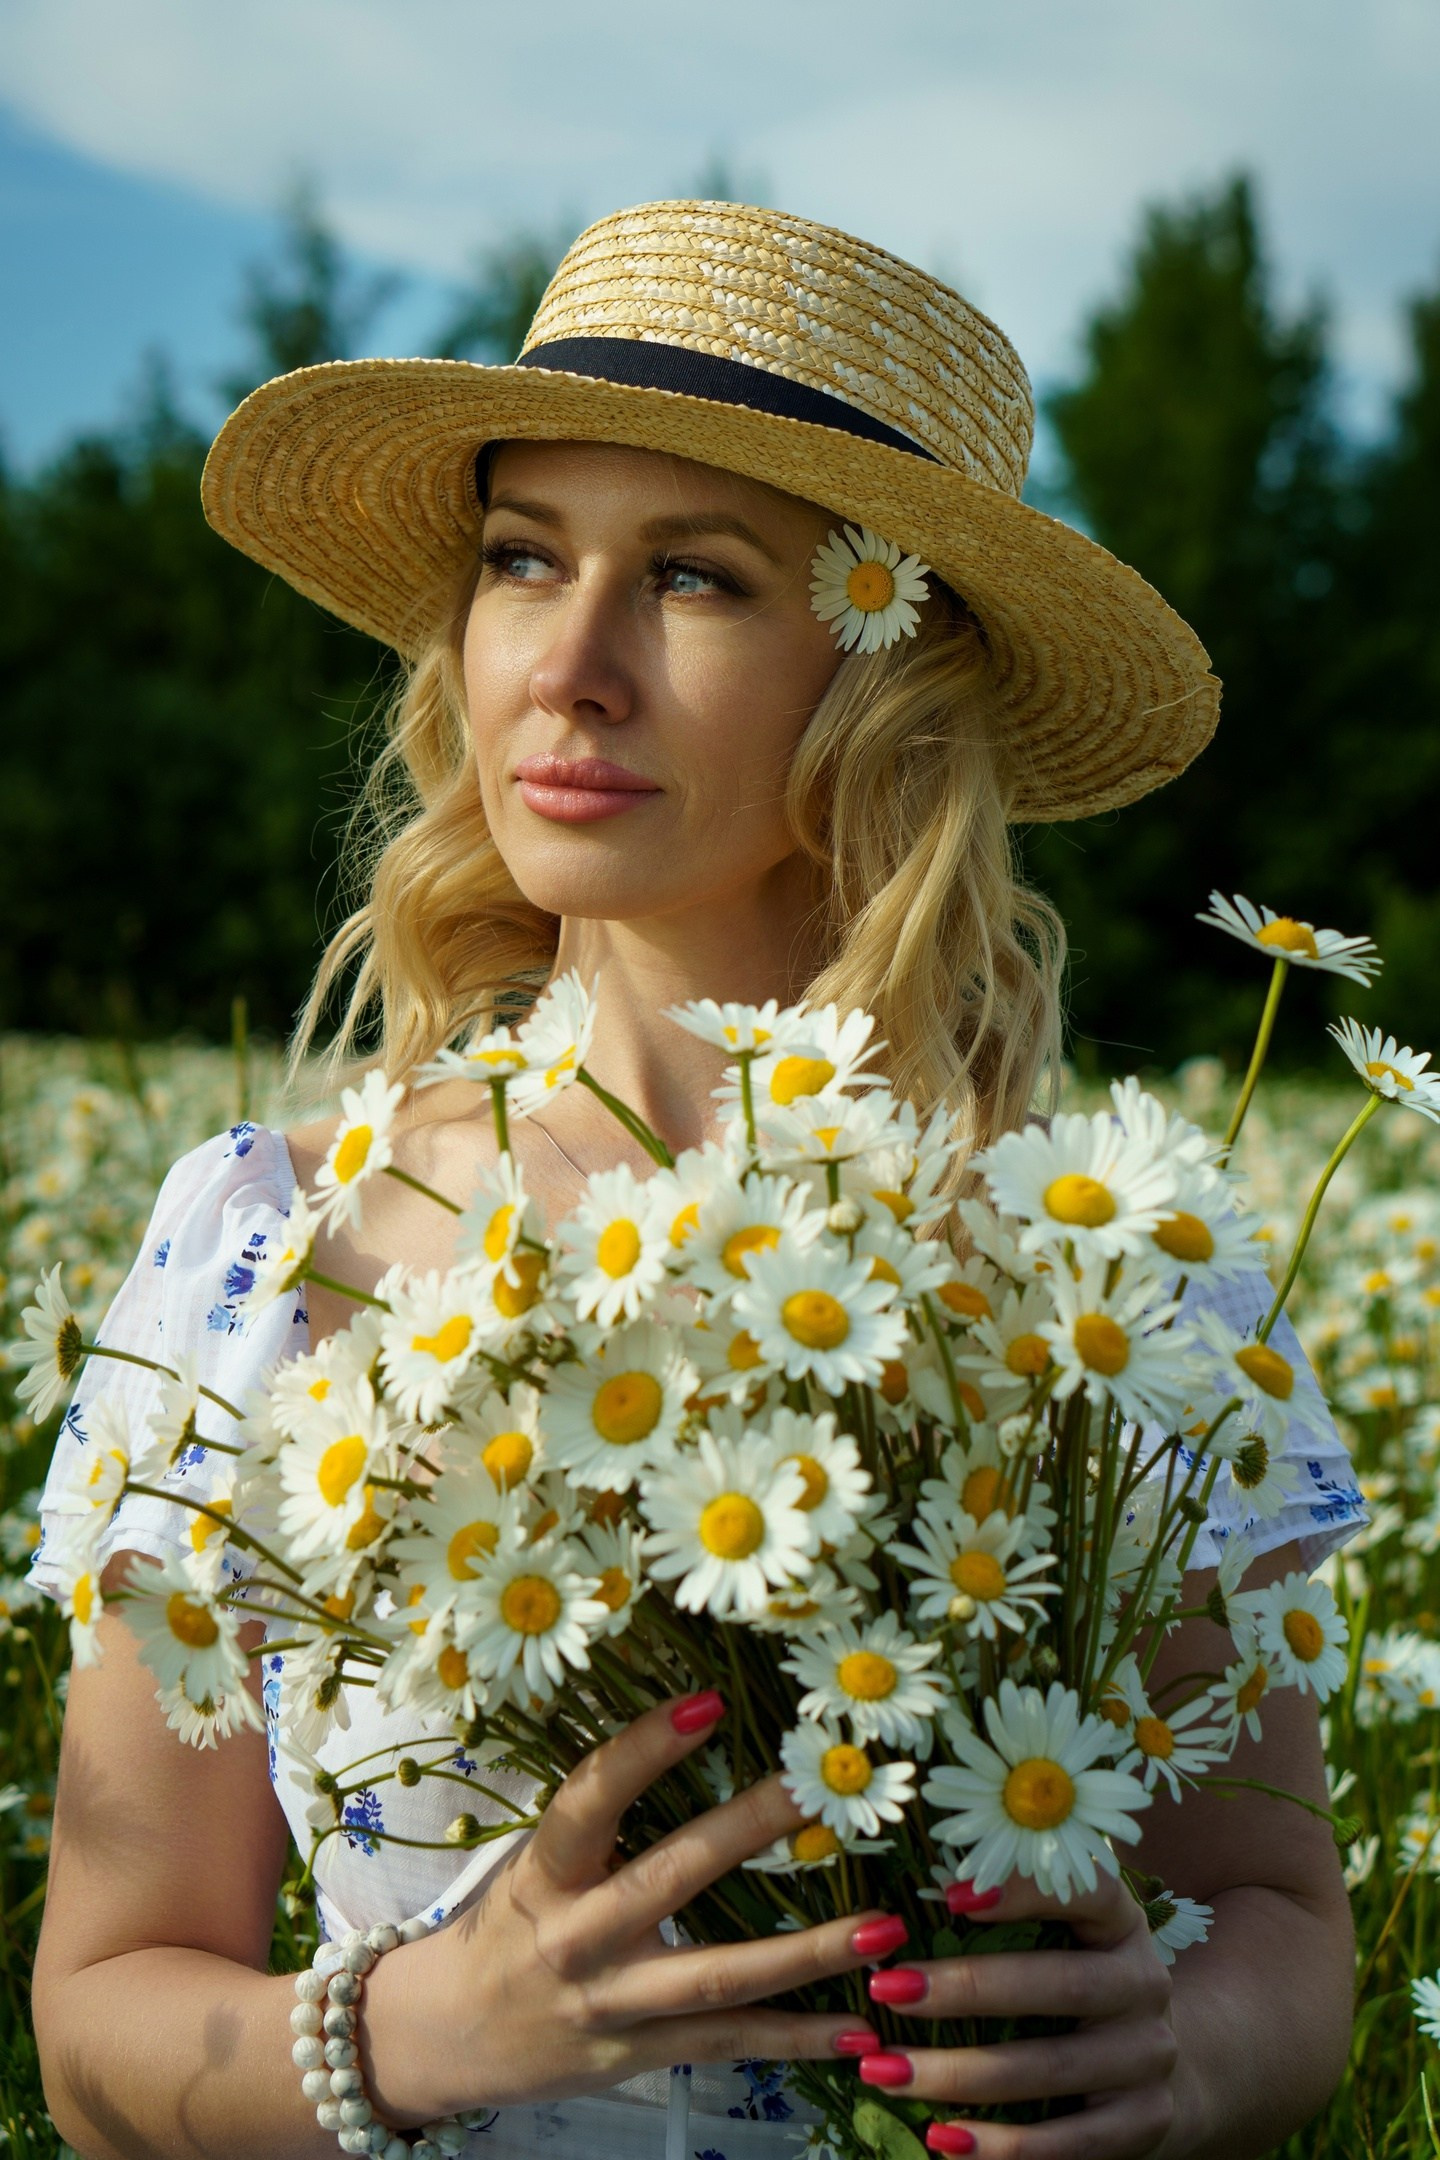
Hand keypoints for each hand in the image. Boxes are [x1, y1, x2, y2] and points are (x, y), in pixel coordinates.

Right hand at [397, 1691, 892, 2116]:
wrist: (446, 2035)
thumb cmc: (507, 1925)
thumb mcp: (533, 1864)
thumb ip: (600, 1819)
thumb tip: (693, 1735)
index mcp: (547, 1872)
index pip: (592, 1796)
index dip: (648, 1747)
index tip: (711, 1702)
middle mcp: (578, 1935)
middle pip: (673, 1874)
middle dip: (752, 1827)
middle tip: (820, 1789)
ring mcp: (613, 2001)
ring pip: (721, 1973)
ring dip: (809, 1950)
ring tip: (882, 1924)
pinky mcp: (641, 2054)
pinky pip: (729, 2043)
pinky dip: (797, 2038)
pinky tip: (857, 2027)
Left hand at [854, 1869, 1178, 2158]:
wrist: (1164, 2062)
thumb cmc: (1080, 1978)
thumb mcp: (1067, 1934)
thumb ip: (1012, 1914)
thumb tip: (907, 1904)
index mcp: (1119, 1921)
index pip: (1088, 1890)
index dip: (1024, 1890)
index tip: (949, 1895)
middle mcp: (1143, 1983)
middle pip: (1060, 1984)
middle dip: (966, 1988)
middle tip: (887, 1990)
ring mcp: (1148, 2056)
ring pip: (1050, 2068)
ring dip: (960, 2074)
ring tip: (887, 2071)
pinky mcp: (1145, 2121)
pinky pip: (1068, 2141)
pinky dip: (1002, 2144)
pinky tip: (944, 2139)